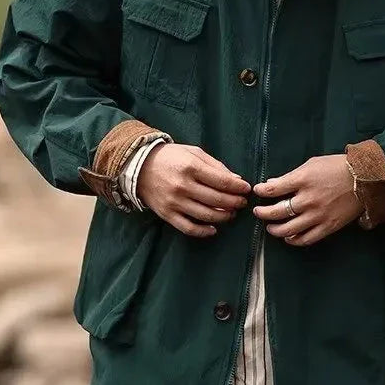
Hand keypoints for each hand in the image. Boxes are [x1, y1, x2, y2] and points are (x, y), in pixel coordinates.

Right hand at [137, 143, 251, 237]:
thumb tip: (236, 179)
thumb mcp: (193, 153)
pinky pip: (188, 228)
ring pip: (206, 215)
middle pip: (217, 200)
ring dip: (224, 217)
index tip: (246, 189)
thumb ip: (215, 166)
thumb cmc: (170, 157)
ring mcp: (174, 202)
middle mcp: (183, 186)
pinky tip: (214, 229)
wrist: (139, 166)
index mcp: (191, 167)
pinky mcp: (167, 214)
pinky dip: (203, 232)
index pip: (222, 181)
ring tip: (231, 213)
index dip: (238, 187)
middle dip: (234, 202)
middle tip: (242, 202)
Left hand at [251, 154, 363, 246]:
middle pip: (277, 211)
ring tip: (270, 227)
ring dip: (275, 230)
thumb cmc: (337, 167)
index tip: (258, 191)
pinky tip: (288, 238)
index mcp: (303, 180)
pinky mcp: (328, 226)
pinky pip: (306, 239)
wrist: (365, 179)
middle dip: (263, 213)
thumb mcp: (312, 164)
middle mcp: (308, 200)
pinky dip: (294, 241)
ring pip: (288, 229)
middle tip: (258, 212)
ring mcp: (318, 215)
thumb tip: (271, 183)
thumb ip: (291, 175)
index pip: (273, 189)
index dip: (261, 191)